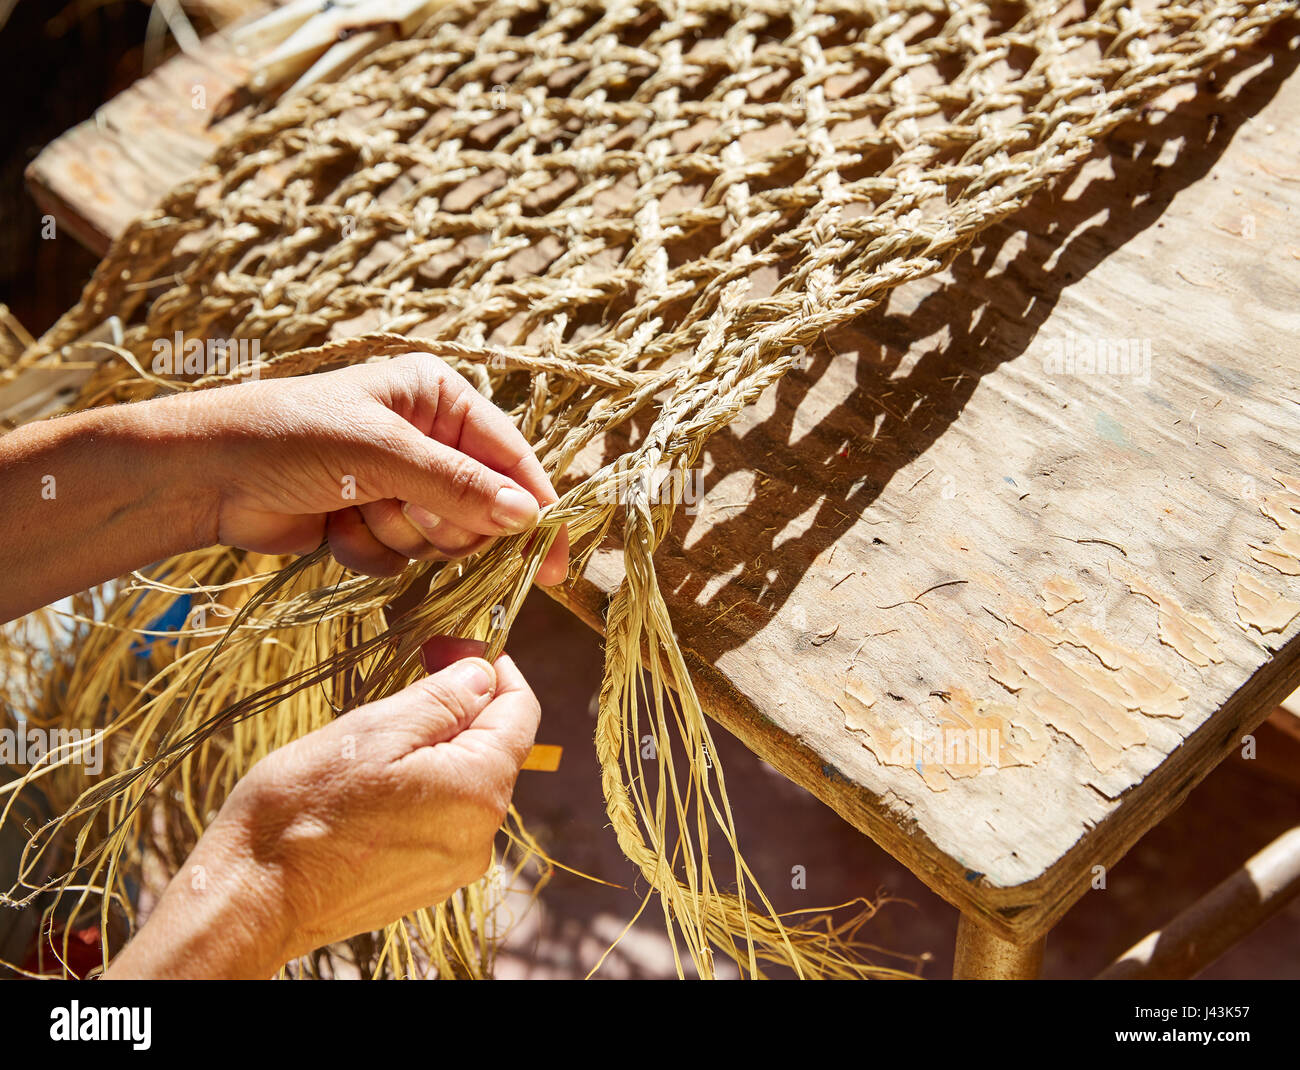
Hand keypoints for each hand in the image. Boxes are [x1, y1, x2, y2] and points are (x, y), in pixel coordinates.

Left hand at [0, 352, 567, 621]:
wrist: (204, 474)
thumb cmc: (290, 437)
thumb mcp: (382, 454)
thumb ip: (459, 487)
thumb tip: (528, 517)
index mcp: (438, 397)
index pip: (510, 457)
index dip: (534, 509)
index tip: (553, 562)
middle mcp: (428, 437)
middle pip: (482, 507)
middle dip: (442, 521)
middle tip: (404, 510)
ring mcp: (400, 482)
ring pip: (442, 540)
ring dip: (398, 535)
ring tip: (353, 507)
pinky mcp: (372, 521)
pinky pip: (403, 559)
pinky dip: (369, 550)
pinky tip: (333, 525)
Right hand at [104, 639, 539, 978]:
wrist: (252, 899)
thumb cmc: (304, 809)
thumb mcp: (377, 729)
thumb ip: (444, 698)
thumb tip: (485, 672)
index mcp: (479, 790)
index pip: (520, 711)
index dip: (493, 669)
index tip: (453, 646)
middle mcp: (481, 835)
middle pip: (494, 747)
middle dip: (459, 708)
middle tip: (405, 683)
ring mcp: (454, 865)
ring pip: (464, 781)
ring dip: (434, 749)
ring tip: (375, 741)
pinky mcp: (426, 882)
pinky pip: (441, 817)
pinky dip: (420, 788)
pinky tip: (370, 785)